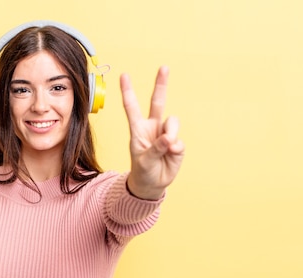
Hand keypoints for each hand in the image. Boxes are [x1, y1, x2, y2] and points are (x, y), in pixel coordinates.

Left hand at [121, 66, 184, 199]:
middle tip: (164, 67)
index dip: (128, 91)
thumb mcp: (144, 161)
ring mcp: (165, 133)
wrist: (152, 185)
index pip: (132, 107)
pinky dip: (175, 148)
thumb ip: (155, 148)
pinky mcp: (177, 143)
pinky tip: (170, 155)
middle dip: (161, 84)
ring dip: (170, 134)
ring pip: (172, 122)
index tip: (124, 75)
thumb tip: (169, 138)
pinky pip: (179, 140)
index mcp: (138, 129)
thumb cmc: (143, 171)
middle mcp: (152, 127)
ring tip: (166, 149)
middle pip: (157, 101)